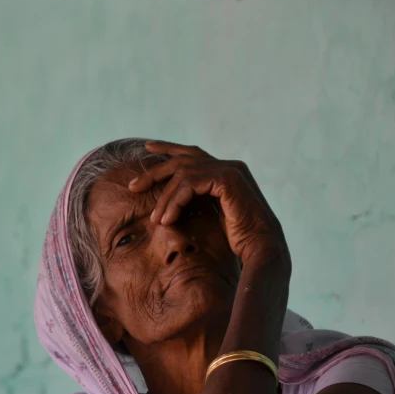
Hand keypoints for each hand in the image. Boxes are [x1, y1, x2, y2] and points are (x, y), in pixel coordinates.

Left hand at [128, 141, 287, 265]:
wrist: (260, 246)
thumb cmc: (238, 237)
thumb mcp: (211, 214)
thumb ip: (197, 200)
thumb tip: (171, 199)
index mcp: (226, 171)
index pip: (192, 153)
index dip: (169, 148)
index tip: (147, 147)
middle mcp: (229, 165)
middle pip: (182, 159)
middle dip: (155, 172)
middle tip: (133, 185)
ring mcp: (229, 169)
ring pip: (182, 175)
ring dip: (165, 199)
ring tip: (156, 220)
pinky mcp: (227, 178)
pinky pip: (189, 184)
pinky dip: (175, 201)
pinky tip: (168, 219)